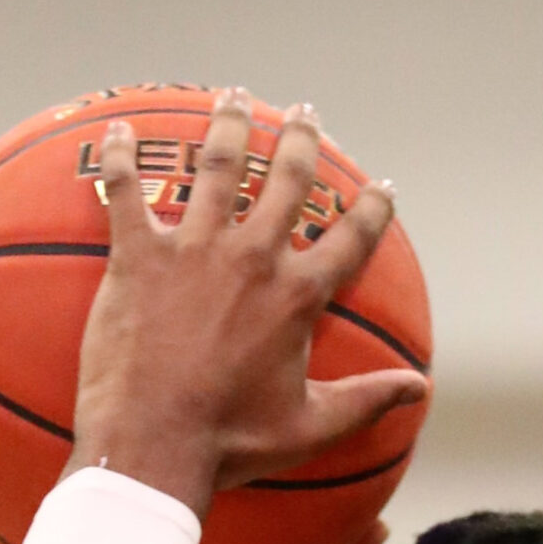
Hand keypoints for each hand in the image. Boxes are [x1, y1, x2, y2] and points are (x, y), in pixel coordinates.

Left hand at [70, 91, 428, 514]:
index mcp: (297, 297)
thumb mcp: (311, 427)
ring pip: (219, 166)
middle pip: (288, 181)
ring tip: (234, 99)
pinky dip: (123, 155)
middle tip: (306, 114)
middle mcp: (252, 258)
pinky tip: (123, 128)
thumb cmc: (232, 444)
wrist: (154, 445)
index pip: (350, 239)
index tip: (383, 187)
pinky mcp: (140, 255)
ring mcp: (194, 249)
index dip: (373, 210)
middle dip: (302, 141)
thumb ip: (367, 400)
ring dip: (230, 125)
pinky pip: (127, 189)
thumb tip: (419, 390)